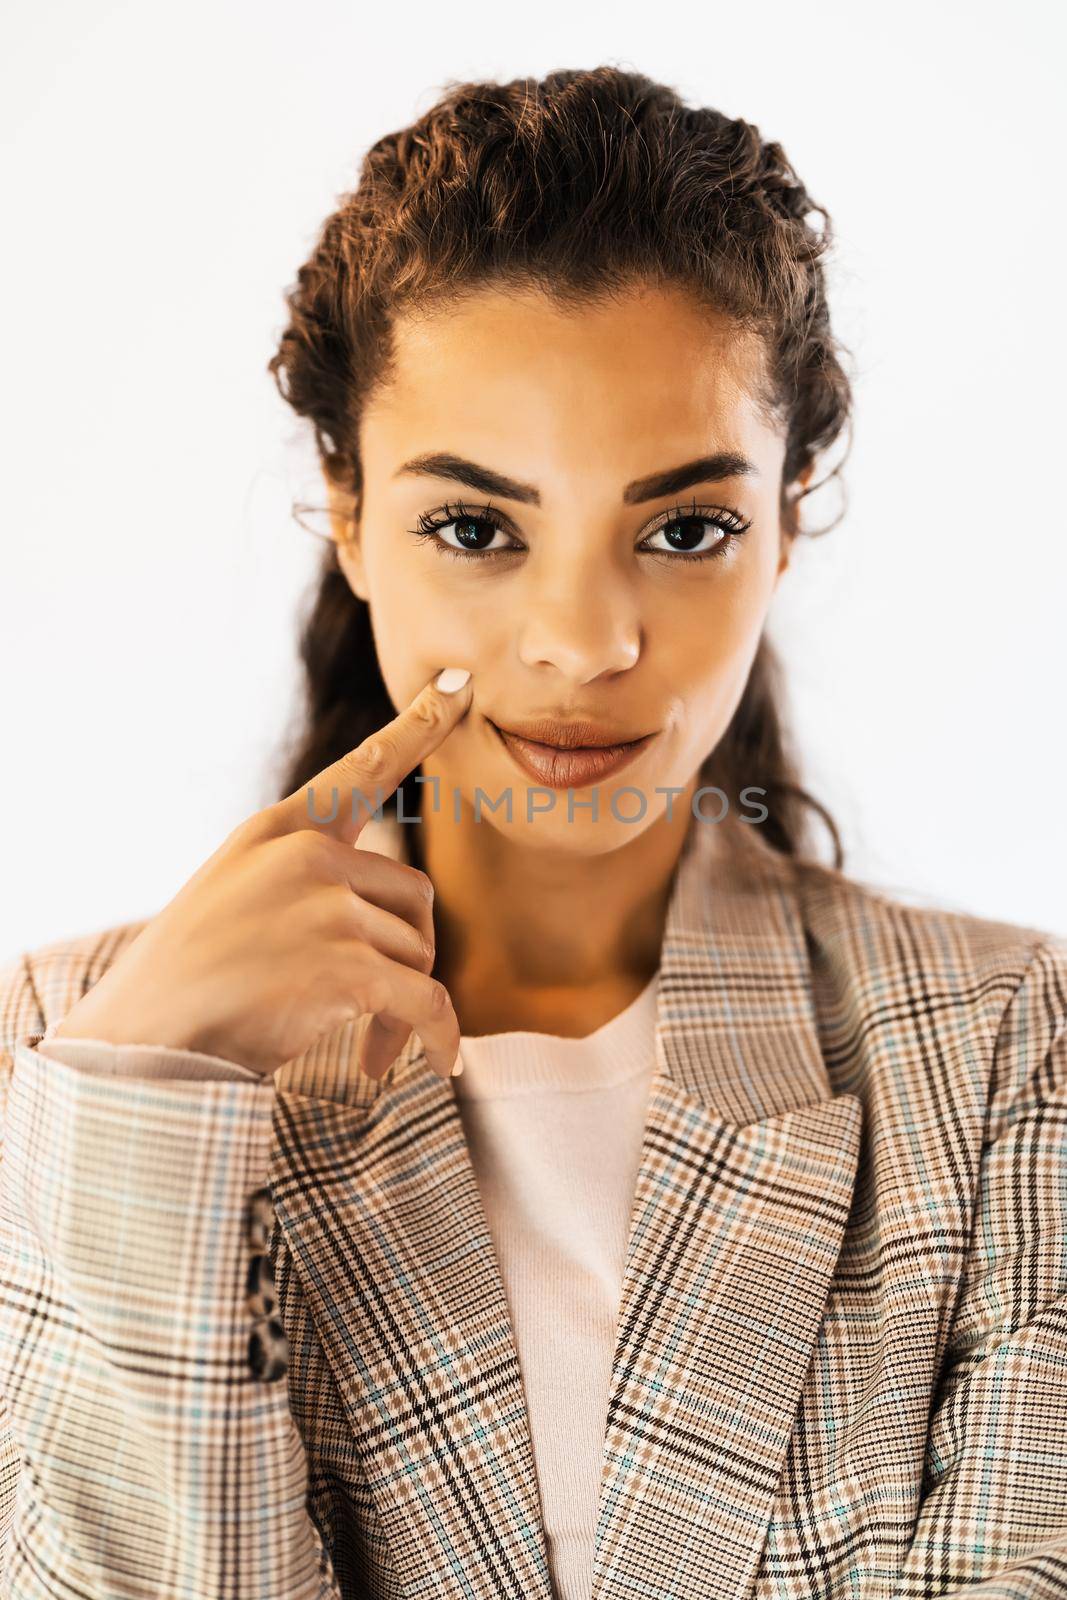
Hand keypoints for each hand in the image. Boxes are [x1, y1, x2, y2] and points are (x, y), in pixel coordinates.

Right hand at [50, 668, 473, 1080]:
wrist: (144, 1040)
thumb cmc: (191, 978)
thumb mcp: (236, 894)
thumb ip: (303, 877)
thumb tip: (399, 906)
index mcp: (278, 831)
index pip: (361, 770)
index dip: (418, 726)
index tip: (462, 685)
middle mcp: (306, 855)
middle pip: (414, 896)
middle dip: (405, 958)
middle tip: (379, 1017)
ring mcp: (325, 906)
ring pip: (419, 954)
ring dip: (403, 1012)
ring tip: (368, 1052)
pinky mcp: (344, 964)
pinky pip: (428, 1002)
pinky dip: (437, 1040)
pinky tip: (433, 1066)